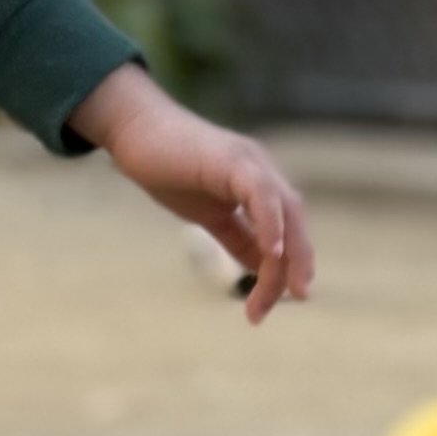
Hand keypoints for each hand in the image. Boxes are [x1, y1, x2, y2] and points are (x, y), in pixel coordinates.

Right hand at [70, 62, 315, 322]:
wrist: (137, 131)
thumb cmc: (168, 169)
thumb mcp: (210, 214)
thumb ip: (237, 238)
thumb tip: (259, 267)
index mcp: (259, 185)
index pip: (287, 230)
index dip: (287, 267)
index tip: (268, 304)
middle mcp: (263, 171)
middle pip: (296, 222)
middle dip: (299, 263)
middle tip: (296, 299)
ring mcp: (251, 162)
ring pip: (286, 211)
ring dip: (288, 254)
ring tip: (282, 291)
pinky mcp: (233, 160)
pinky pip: (261, 194)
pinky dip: (271, 223)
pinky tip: (271, 252)